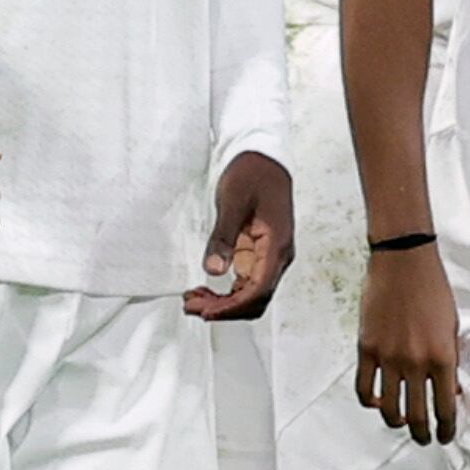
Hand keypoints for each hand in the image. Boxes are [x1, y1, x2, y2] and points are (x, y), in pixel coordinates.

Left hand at [187, 152, 293, 320]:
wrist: (264, 158)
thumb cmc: (253, 174)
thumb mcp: (232, 202)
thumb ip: (223, 238)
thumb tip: (214, 270)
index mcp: (277, 245)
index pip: (258, 290)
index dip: (232, 307)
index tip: (207, 311)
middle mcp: (278, 256)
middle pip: (255, 299)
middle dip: (224, 309)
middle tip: (192, 306)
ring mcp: (270, 256)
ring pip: (250, 294)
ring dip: (224, 303)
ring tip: (194, 300)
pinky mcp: (260, 253)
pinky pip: (246, 282)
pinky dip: (227, 291)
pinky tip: (206, 288)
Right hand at [355, 242, 462, 444]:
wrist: (404, 262)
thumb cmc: (432, 289)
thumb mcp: (452, 327)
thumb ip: (450, 360)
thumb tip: (450, 391)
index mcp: (442, 357)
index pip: (445, 408)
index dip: (446, 429)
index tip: (445, 435)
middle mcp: (415, 362)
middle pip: (417, 415)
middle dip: (422, 434)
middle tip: (424, 438)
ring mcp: (388, 357)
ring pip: (389, 409)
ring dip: (397, 423)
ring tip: (401, 424)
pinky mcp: (366, 349)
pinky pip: (365, 388)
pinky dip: (371, 403)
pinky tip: (378, 403)